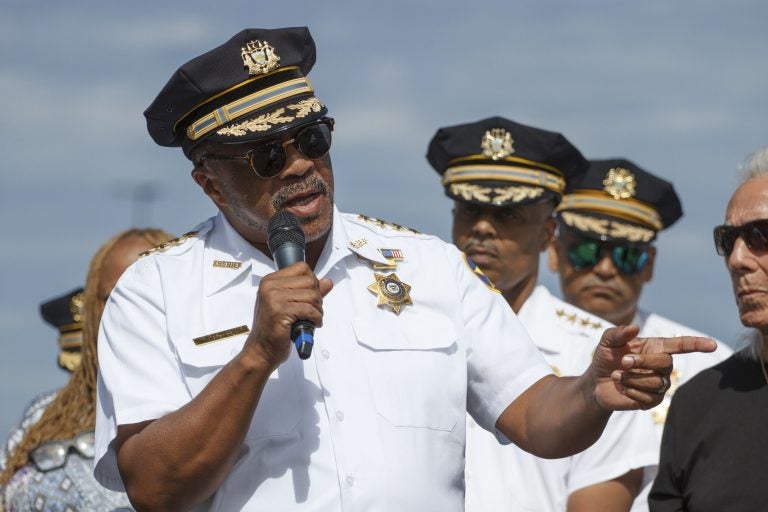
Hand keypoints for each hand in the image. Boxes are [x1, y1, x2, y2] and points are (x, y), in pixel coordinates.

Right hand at [246, 262, 332, 369]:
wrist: (261, 350)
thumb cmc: (275, 329)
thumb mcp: (291, 305)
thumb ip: (309, 291)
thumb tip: (328, 282)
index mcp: (270, 280)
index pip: (302, 268)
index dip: (312, 282)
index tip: (310, 297)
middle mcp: (270, 286)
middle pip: (310, 281)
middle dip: (317, 298)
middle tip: (313, 311)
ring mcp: (273, 297)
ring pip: (312, 295)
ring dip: (318, 310)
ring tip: (312, 319)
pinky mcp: (280, 311)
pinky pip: (310, 309)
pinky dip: (316, 318)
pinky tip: (312, 324)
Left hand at [589, 325, 716, 410]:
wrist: (596, 383)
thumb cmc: (605, 358)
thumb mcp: (607, 342)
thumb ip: (618, 333)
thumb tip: (635, 327)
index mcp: (656, 348)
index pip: (681, 345)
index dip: (697, 344)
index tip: (712, 345)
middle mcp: (662, 366)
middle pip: (666, 363)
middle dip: (642, 362)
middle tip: (623, 361)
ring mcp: (660, 384)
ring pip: (656, 382)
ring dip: (632, 378)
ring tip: (618, 375)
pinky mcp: (653, 401)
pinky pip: (649, 398)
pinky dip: (630, 391)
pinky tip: (622, 387)